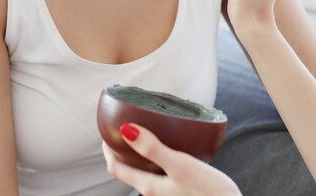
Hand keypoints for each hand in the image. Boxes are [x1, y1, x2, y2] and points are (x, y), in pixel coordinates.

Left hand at [103, 123, 240, 195]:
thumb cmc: (208, 192)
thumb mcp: (180, 165)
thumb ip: (153, 149)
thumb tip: (126, 130)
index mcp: (148, 187)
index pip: (116, 168)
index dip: (107, 148)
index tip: (106, 129)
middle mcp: (154, 192)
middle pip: (128, 170)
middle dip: (121, 149)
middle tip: (123, 126)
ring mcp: (166, 192)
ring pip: (144, 170)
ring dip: (138, 153)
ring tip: (143, 131)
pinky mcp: (179, 189)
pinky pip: (159, 171)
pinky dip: (155, 157)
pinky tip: (168, 146)